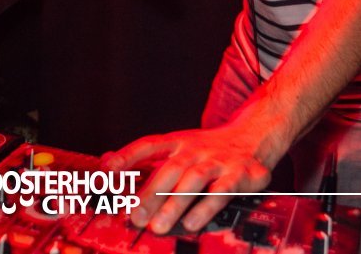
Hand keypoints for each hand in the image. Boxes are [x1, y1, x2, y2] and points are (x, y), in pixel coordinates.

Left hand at [100, 125, 274, 234]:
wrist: (255, 134)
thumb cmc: (210, 147)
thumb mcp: (179, 146)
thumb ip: (145, 157)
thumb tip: (106, 161)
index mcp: (179, 142)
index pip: (149, 145)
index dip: (127, 156)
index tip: (107, 170)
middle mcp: (196, 149)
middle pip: (170, 169)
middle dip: (150, 193)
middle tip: (134, 217)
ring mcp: (218, 161)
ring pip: (193, 180)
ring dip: (174, 203)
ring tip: (158, 225)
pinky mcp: (240, 174)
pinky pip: (222, 192)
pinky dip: (206, 207)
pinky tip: (192, 222)